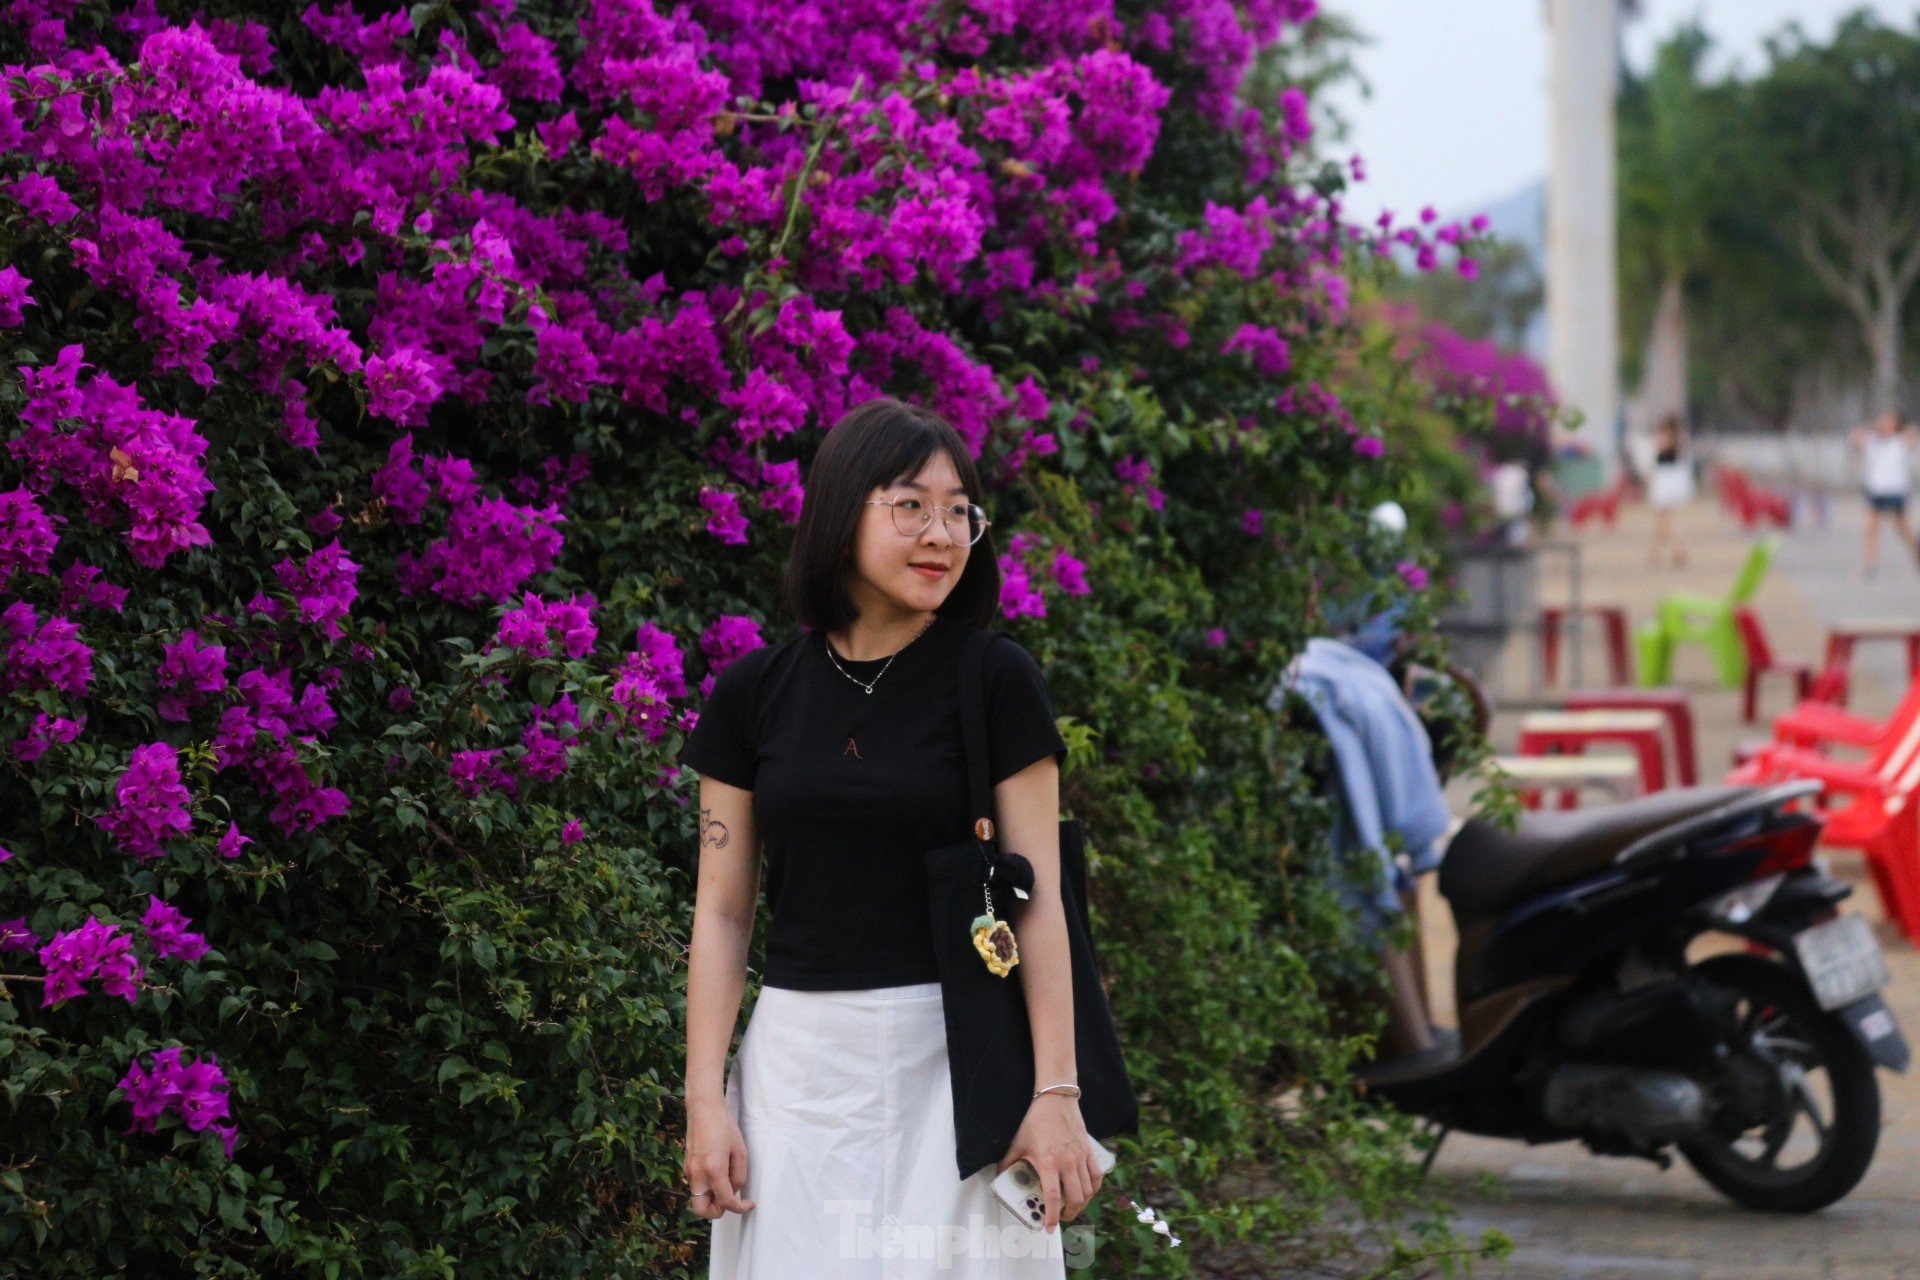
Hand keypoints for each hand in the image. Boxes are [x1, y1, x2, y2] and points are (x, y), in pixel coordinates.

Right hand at [683, 1097, 754, 1219]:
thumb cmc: (724, 1125)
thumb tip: (734, 1189)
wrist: (703, 1108)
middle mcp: (697, 1174)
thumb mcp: (740, 1150)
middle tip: (731, 1200)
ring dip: (712, 1199)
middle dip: (717, 1211)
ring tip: (727, 1183)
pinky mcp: (686, 1166)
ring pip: (697, 1199)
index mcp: (713, 1169)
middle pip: (701, 1210)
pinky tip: (719, 1174)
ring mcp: (689, 1171)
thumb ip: (739, 1174)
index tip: (749, 1204)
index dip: (740, 1208)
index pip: (725, 1201)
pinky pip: (696, 1187)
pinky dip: (707, 1189)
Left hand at [994, 1095, 1102, 1232]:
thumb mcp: (1018, 1142)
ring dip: (1082, 1204)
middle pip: (1075, 1198)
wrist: (1056, 1099)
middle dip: (1069, 1214)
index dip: (1052, 1215)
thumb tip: (1000, 1176)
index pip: (1054, 1196)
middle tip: (1061, 1218)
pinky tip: (1087, 1193)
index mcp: (1048, 1162)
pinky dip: (1094, 1189)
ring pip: (1088, 1190)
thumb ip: (1008, 1161)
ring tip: (1072, 1207)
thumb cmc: (1036, 1120)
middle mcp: (1067, 1162)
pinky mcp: (1089, 1151)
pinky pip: (1097, 1176)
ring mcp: (1081, 1156)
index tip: (1050, 1227)